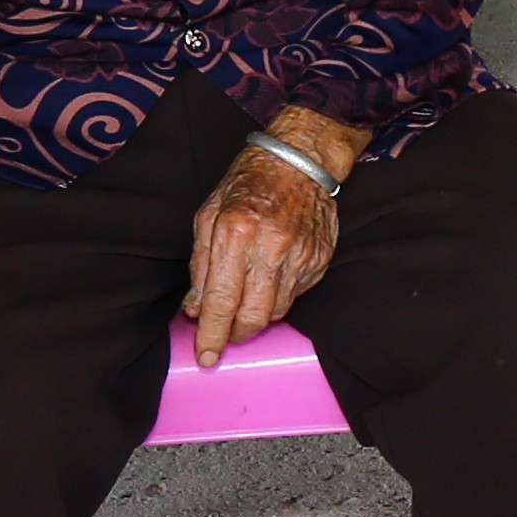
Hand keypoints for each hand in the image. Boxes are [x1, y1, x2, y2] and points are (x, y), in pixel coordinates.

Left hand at [183, 139, 341, 368]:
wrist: (300, 160)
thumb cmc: (248, 183)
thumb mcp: (209, 215)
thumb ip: (202, 265)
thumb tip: (197, 308)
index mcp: (236, 233)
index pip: (222, 301)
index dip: (212, 335)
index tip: (206, 356)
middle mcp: (271, 248)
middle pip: (254, 317)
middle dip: (236, 334)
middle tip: (225, 335)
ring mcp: (301, 256)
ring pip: (278, 312)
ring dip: (258, 316)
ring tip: (247, 301)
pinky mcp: (320, 260)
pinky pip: (297, 295)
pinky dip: (279, 296)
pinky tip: (271, 278)